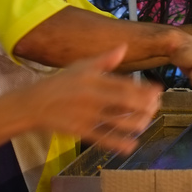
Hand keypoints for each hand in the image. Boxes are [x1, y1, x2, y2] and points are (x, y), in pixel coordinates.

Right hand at [28, 45, 161, 153]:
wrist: (33, 104)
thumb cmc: (60, 83)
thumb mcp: (81, 66)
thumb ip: (105, 59)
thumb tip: (124, 46)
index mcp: (94, 80)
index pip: (124, 84)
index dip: (144, 89)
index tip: (159, 91)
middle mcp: (92, 97)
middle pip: (124, 103)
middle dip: (145, 106)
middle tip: (156, 107)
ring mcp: (87, 116)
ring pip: (117, 121)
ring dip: (136, 124)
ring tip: (146, 122)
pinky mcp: (81, 131)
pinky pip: (103, 138)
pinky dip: (118, 143)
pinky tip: (132, 144)